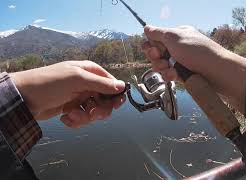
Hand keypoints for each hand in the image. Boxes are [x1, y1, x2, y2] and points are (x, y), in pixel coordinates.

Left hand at [10, 61, 125, 127]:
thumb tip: (122, 86)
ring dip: (85, 117)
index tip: (115, 105)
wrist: (24, 98)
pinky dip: (76, 121)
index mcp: (90, 72)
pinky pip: (84, 119)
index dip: (115, 95)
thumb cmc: (49, 83)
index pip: (112, 83)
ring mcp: (80, 97)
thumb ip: (101, 84)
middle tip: (91, 112)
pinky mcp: (73, 109)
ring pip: (95, 112)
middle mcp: (87, 84)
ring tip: (72, 115)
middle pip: (106, 101)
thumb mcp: (78, 79)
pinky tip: (65, 117)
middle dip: (99, 109)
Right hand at [142, 25, 245, 112]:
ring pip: (162, 66)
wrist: (217, 72)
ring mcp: (181, 61)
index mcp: (177, 35)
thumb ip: (158, 33)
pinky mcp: (184, 74)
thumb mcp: (174, 37)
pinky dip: (170, 75)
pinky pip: (170, 75)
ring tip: (169, 68)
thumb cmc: (198, 52)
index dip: (150, 44)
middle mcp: (179, 47)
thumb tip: (146, 27)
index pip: (157, 38)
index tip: (151, 49)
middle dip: (155, 57)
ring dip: (161, 67)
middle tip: (159, 57)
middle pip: (157, 53)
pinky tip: (175, 76)